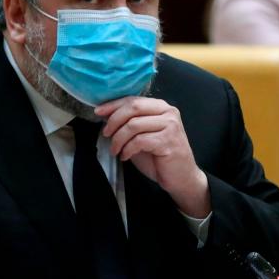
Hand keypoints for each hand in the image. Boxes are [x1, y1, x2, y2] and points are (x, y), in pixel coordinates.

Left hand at [95, 97, 210, 217]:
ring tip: (115, 150)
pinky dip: (127, 149)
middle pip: (133, 108)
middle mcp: (168, 112)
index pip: (133, 100)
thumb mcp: (141, 136)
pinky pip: (139, 141)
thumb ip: (129, 123)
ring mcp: (170, 125)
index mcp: (161, 107)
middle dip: (114, 120)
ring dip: (118, 139)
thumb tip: (106, 114)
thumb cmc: (160, 157)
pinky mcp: (168, 141)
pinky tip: (125, 156)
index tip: (98, 112)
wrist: (180, 177)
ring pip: (133, 125)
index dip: (113, 105)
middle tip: (106, 134)